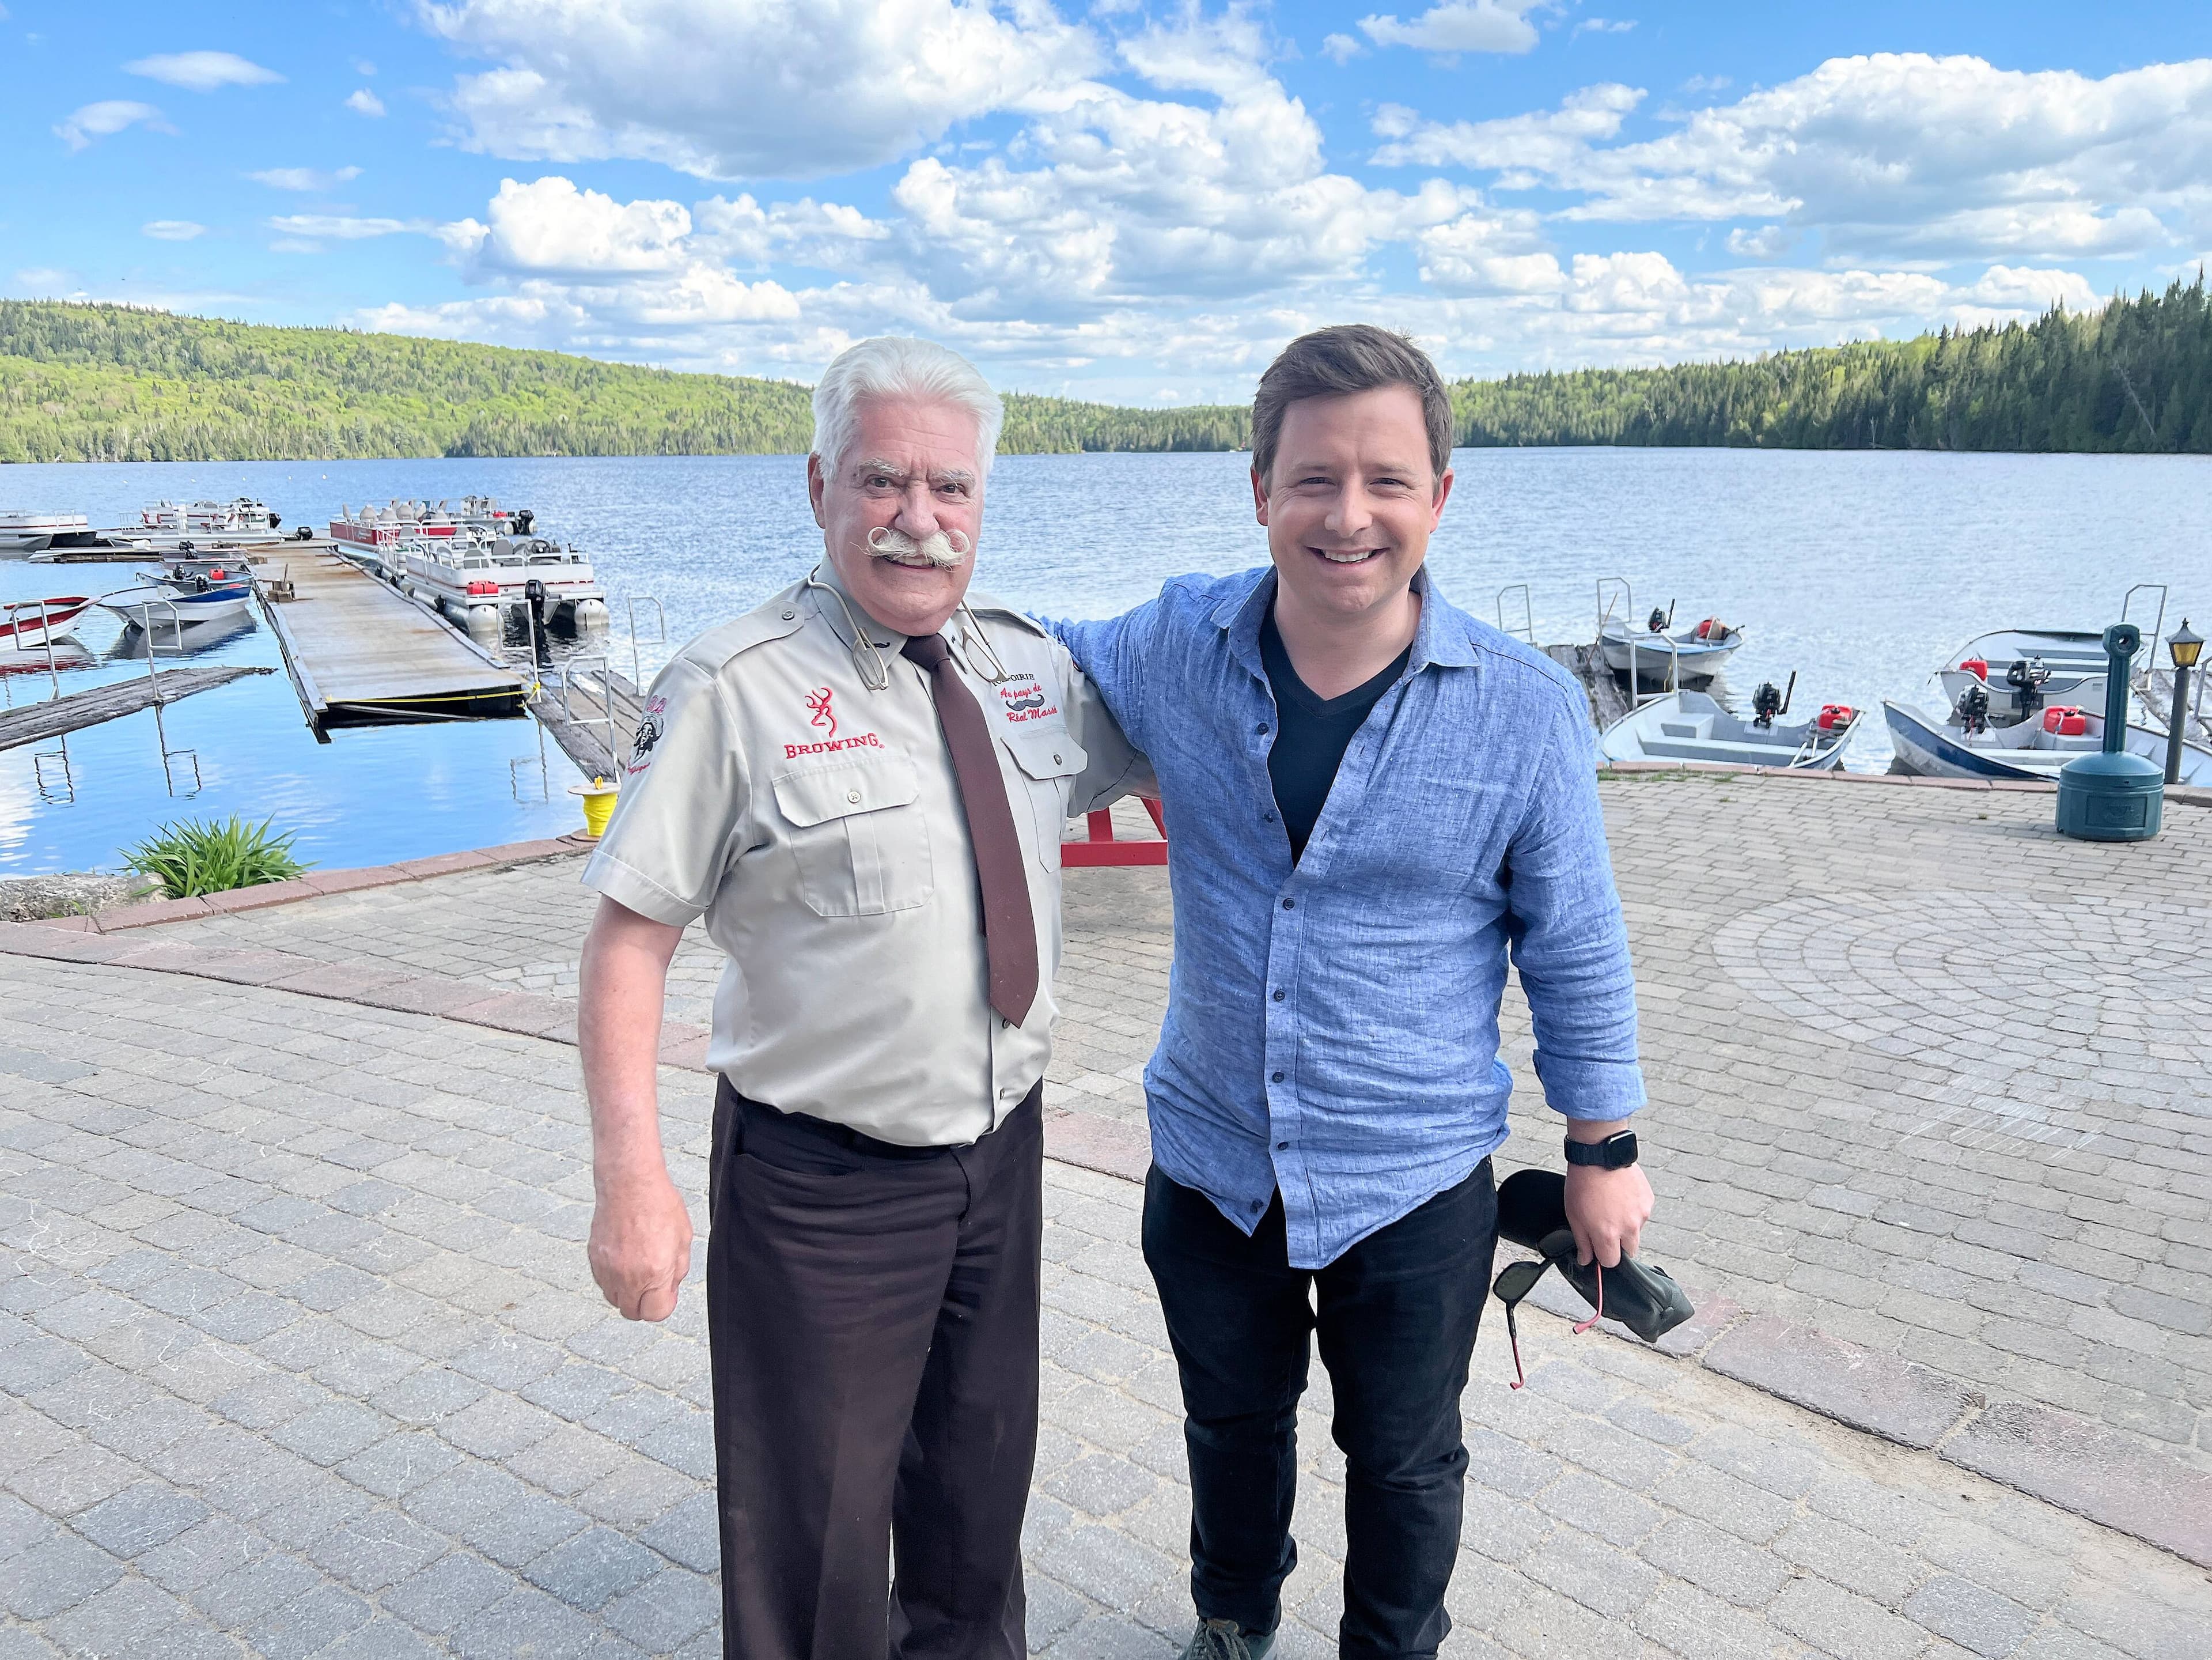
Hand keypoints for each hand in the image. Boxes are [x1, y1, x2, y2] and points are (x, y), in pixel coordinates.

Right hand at [589, 1172, 694, 1320]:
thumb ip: (677, 1271)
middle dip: (644, 1304)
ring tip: (638, 1267)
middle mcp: (627, 1276)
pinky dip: (613, 1278)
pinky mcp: (593, 1259)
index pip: (655, 1314)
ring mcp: (607, 1269)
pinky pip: (603, 1281)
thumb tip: (669, 1290)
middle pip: (631, 1312)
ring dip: (627, 1292)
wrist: (629, 1183)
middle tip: (653, 1283)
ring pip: (614, 1298)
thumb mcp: (683, 1239)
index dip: (664, 1304)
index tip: (666, 1292)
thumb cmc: (659, 1205)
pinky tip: (624, 1258)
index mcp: (654, 1273)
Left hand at [1563, 1162, 1653, 1268]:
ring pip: (1636, 1232)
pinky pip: (1642, 1214)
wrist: (1600, 1155)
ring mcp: (1641, 1214)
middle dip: (1618, 1245)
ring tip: (1613, 1207)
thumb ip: (1583, 1242)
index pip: (1611, 1262)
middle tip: (1606, 1226)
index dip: (1603, 1257)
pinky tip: (1621, 1197)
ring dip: (1627, 1227)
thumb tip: (1586, 1260)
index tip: (1599, 1248)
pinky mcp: (1649, 1201)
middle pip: (1628, 1251)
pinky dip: (1633, 1210)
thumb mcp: (1574, 1216)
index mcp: (1608, 1235)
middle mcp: (1629, 1228)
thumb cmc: (1583, 1184)